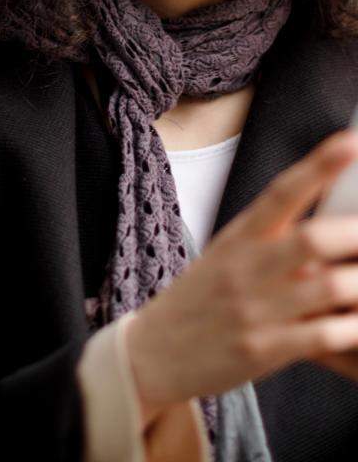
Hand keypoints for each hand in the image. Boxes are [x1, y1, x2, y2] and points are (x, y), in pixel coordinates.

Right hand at [126, 130, 357, 422]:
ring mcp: (256, 309)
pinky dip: (356, 330)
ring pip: (334, 286)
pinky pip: (327, 336)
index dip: (318, 166)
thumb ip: (270, 238)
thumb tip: (329, 222)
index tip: (350, 141)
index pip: (281, 193)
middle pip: (315, 238)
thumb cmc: (198, 299)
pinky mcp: (264, 349)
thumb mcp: (224, 256)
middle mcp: (246, 267)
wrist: (155, 351)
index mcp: (238, 237)